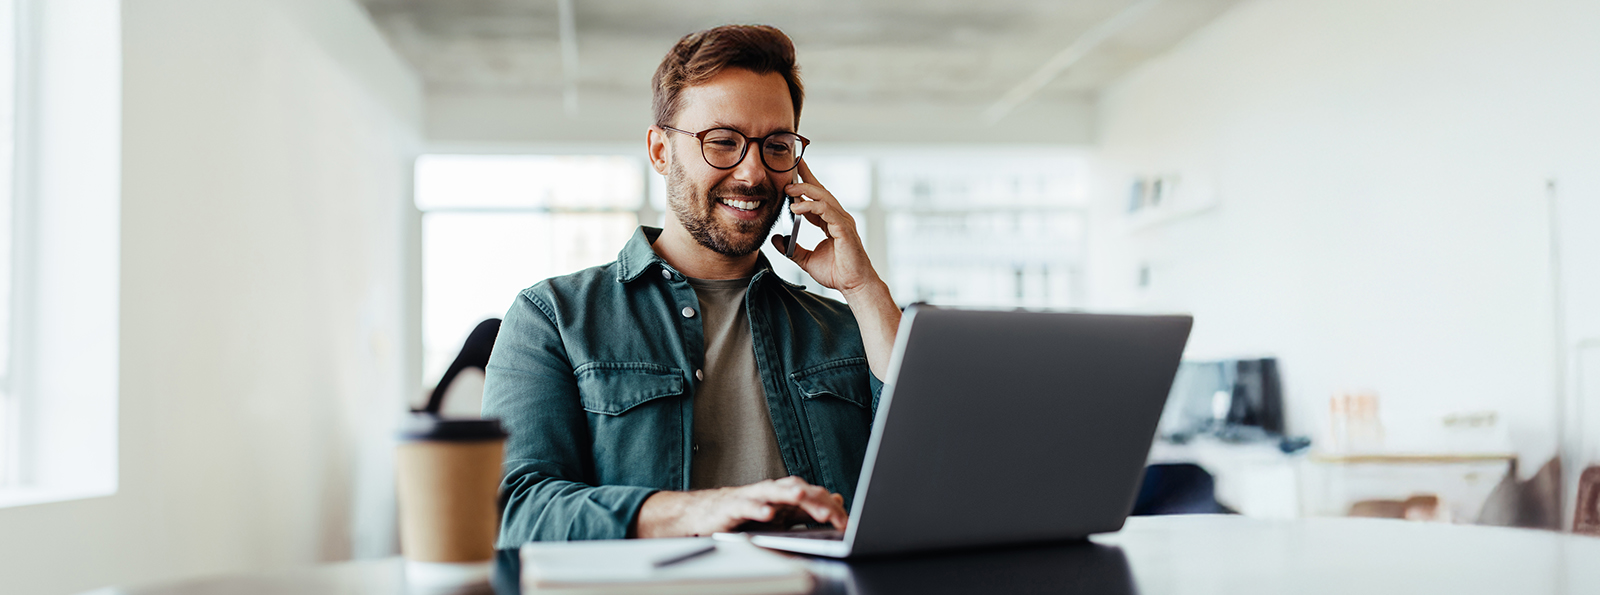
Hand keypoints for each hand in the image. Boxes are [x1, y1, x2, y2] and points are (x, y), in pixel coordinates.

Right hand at [634, 476, 848, 537]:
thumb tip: (836, 500)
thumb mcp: (780, 515)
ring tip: (801, 497)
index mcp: (784, 495)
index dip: (829, 508)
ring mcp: (751, 497)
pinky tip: (767, 514)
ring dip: (787, 494)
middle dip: (815, 501)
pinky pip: (746, 507)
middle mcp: (770, 492)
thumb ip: (807, 509)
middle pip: (797, 490)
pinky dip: (757, 509)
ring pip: (772, 492)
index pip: (812, 496)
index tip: (846, 523)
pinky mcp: (732, 507)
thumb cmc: (743, 514)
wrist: (704, 515)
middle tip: (832, 514)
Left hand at [773, 158, 882, 297]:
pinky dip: (811, 206)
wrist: (853, 285)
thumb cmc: (837, 273)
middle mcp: (838, 218)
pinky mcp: (844, 228)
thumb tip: (776, 240)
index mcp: (831, 222)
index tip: (791, 174)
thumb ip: (792, 249)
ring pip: (823, 197)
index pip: (816, 198)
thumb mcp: (806, 259)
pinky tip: (796, 208)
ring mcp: (842, 221)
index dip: (804, 185)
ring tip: (788, 189)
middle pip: (821, 191)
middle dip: (806, 178)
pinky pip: (826, 211)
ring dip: (805, 190)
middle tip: (789, 170)